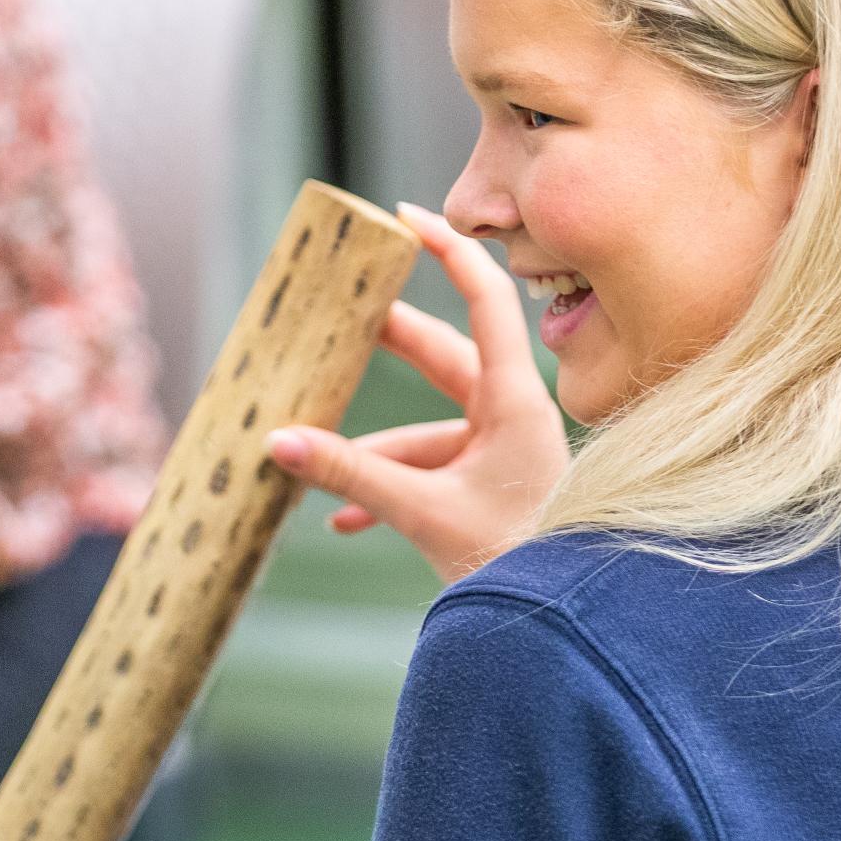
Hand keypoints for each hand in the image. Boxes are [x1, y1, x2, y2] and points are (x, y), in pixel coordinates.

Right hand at [265, 202, 568, 584]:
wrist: (562, 626)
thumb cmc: (517, 561)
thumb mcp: (424, 512)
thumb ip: (351, 476)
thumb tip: (277, 442)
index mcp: (514, 400)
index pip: (483, 299)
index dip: (445, 250)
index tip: (402, 215)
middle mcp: (511, 416)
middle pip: (442, 357)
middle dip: (385, 343)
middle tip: (340, 309)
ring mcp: (501, 452)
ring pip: (424, 428)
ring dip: (369, 450)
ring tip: (308, 461)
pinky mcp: (488, 487)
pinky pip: (429, 473)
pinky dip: (386, 490)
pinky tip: (341, 522)